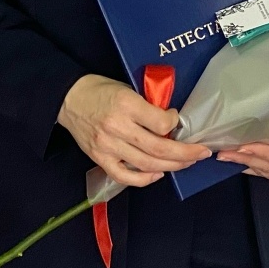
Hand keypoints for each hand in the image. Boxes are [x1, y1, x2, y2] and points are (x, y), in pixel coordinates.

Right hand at [57, 74, 209, 186]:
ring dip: (172, 166)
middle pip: (160, 148)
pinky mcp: (100, 158)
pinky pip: (125, 176)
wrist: (68, 98)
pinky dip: (145, 179)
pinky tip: (158, 174)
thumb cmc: (99, 89)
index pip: (161, 122)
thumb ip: (146, 106)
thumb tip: (169, 123)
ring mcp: (108, 146)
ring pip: (147, 164)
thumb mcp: (126, 88)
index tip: (177, 119)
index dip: (175, 122)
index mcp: (126, 105)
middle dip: (186, 152)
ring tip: (186, 163)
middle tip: (201, 152)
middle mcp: (117, 127)